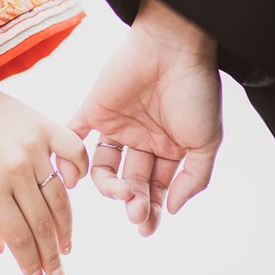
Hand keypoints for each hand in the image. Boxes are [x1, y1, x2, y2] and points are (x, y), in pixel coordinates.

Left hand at [0, 76, 87, 274]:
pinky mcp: (46, 127)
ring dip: (66, 226)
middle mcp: (17, 167)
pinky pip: (74, 152)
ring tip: (67, 245)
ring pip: (60, 196)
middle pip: (42, 223)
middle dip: (51, 255)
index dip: (30, 262)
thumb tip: (3, 249)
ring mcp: (35, 146)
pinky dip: (79, 171)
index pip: (19, 236)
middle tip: (58, 274)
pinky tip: (74, 188)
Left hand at [67, 0, 221, 235]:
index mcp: (168, 147)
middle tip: (136, 211)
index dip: (152, 209)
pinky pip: (75, 136)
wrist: (172, 46)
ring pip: (104, 167)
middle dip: (133, 201)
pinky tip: (72, 177)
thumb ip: (194, 178)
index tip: (146, 227)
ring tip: (121, 192)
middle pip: (131, 181)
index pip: (156, 187)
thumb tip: (174, 208)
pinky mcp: (95, 109)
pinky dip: (68, 157)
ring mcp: (117, 125)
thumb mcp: (206, 141)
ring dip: (108, 186)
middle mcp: (142, 139)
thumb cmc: (195, 91)